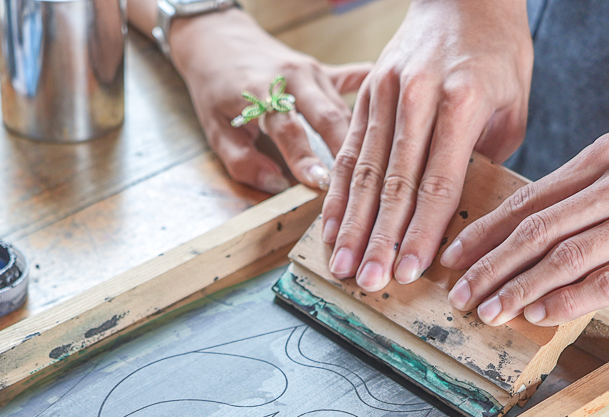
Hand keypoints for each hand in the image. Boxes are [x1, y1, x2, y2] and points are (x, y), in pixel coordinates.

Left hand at [169, 7, 368, 193]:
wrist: (217, 40)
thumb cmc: (215, 87)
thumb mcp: (215, 129)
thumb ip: (242, 161)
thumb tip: (276, 186)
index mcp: (262, 93)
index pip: (288, 131)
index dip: (305, 159)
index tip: (321, 183)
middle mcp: (292, 78)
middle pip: (327, 116)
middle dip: (346, 151)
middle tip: (362, 182)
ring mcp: (311, 71)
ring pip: (343, 107)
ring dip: (361, 136)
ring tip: (380, 166)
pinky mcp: (321, 69)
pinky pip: (350, 80)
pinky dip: (369, 91)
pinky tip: (394, 102)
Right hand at [322, 0, 531, 292]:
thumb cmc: (497, 54)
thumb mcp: (512, 104)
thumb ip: (485, 158)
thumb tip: (464, 213)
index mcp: (462, 99)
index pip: (438, 182)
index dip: (423, 232)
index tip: (411, 270)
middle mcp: (418, 94)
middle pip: (394, 182)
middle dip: (380, 239)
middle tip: (369, 282)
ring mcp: (386, 91)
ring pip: (364, 170)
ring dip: (351, 224)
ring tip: (343, 265)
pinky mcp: (366, 92)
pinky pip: (347, 150)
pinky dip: (336, 193)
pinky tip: (329, 227)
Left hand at [440, 132, 608, 326]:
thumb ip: (583, 198)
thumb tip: (521, 240)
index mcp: (606, 156)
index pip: (529, 200)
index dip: (484, 233)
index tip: (452, 259)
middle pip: (539, 229)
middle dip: (490, 267)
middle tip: (460, 296)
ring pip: (569, 256)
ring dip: (521, 289)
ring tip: (490, 311)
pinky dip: (570, 300)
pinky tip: (541, 315)